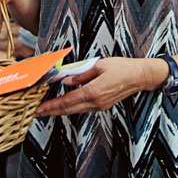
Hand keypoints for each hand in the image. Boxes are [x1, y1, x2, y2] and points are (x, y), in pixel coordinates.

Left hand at [36, 57, 164, 116]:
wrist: (140, 76)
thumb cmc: (122, 68)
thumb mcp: (100, 65)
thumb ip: (81, 74)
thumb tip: (66, 80)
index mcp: (93, 91)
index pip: (67, 101)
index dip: (52, 106)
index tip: (40, 108)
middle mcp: (96, 102)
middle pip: (69, 110)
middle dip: (52, 111)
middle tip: (38, 112)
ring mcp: (100, 106)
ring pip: (76, 111)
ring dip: (61, 111)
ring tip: (48, 109)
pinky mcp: (103, 105)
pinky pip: (84, 108)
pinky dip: (72, 108)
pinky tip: (65, 105)